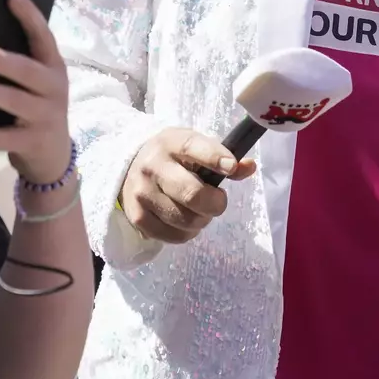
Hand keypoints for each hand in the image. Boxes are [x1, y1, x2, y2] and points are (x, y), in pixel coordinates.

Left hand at [0, 0, 73, 184]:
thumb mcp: (39, 83)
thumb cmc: (38, 108)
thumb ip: (20, 62)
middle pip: (23, 69)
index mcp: (54, 67)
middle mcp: (53, 89)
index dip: (29, 15)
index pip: (43, 36)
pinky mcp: (30, 143)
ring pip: (10, 100)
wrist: (55, 157)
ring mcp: (44, 117)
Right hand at [119, 128, 257, 243]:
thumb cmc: (172, 157)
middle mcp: (153, 166)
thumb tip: (249, 167)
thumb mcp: (194, 147)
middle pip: (192, 194)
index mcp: (170, 142)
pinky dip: (187, 233)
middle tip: (218, 201)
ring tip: (199, 210)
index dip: (214, 158)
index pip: (193, 147)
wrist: (129, 168)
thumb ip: (222, 156)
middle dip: (215, 203)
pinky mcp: (137, 217)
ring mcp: (142, 193)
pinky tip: (184, 219)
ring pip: (186, 220)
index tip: (231, 167)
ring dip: (202, 220)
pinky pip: (174, 236)